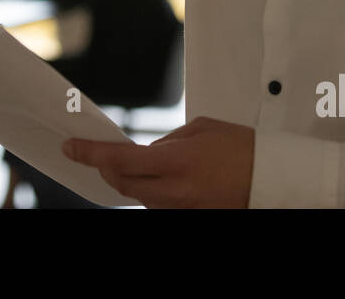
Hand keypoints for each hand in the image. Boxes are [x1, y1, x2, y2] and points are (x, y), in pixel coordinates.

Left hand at [62, 117, 253, 207]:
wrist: (273, 179)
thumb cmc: (243, 149)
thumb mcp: (200, 129)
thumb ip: (167, 141)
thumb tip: (147, 152)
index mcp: (177, 162)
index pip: (119, 160)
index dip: (90, 154)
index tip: (71, 147)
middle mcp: (175, 191)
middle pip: (121, 184)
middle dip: (104, 168)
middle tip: (95, 153)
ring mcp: (181, 208)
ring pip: (138, 196)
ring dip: (129, 179)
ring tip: (131, 162)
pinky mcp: (188, 216)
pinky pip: (157, 204)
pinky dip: (150, 189)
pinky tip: (156, 177)